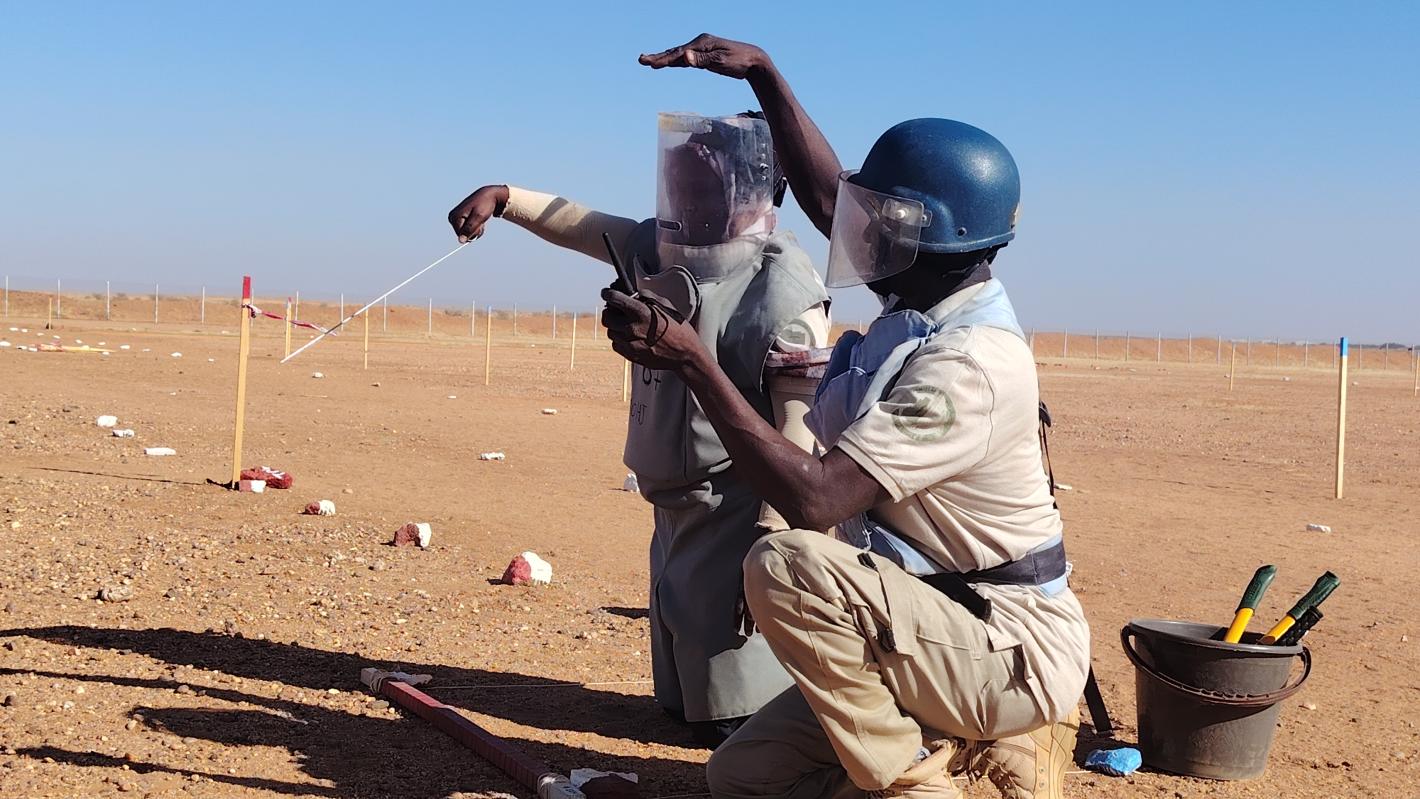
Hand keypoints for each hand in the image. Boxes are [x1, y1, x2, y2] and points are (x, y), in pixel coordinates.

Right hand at [447, 185, 508, 242]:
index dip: (473, 233)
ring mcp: (455, 218)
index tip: (480, 224)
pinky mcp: (459, 218)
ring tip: (480, 219)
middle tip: (480, 221)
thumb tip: (461, 241)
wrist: (489, 196)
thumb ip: (469, 229)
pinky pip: (467, 229)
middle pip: (463, 235)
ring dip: (476, 229)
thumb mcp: (479, 217)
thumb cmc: (485, 205)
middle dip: (474, 231)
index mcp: (454, 217)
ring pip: (466, 233)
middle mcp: (452, 217)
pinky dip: (475, 227)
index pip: (462, 236)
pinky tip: (478, 218)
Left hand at [601, 287, 703, 373]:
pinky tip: (630, 336)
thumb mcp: (666, 305)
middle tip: (615, 310)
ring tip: (626, 324)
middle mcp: (632, 327)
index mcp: (641, 312)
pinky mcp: (630, 355)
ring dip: (615, 326)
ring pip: (610, 331)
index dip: (608, 293)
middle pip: (607, 317)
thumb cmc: (678, 329)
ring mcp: (630, 343)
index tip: (607, 293)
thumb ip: (647, 296)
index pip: (614, 298)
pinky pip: (616, 344)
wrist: (685, 354)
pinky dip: (620, 339)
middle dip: (609, 311)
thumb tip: (634, 292)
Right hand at [638, 33, 766, 79]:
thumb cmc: (739, 61)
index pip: (678, 54)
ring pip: (679, 55)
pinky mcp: (705, 56)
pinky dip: (675, 61)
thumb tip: (684, 56)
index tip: (649, 64)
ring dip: (664, 59)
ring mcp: (702, 49)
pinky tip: (669, 63)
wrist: (754, 61)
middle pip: (675, 52)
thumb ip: (701, 60)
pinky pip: (686, 58)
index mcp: (701, 43)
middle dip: (658, 57)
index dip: (662, 60)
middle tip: (641, 60)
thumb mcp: (721, 62)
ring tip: (649, 62)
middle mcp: (700, 44)